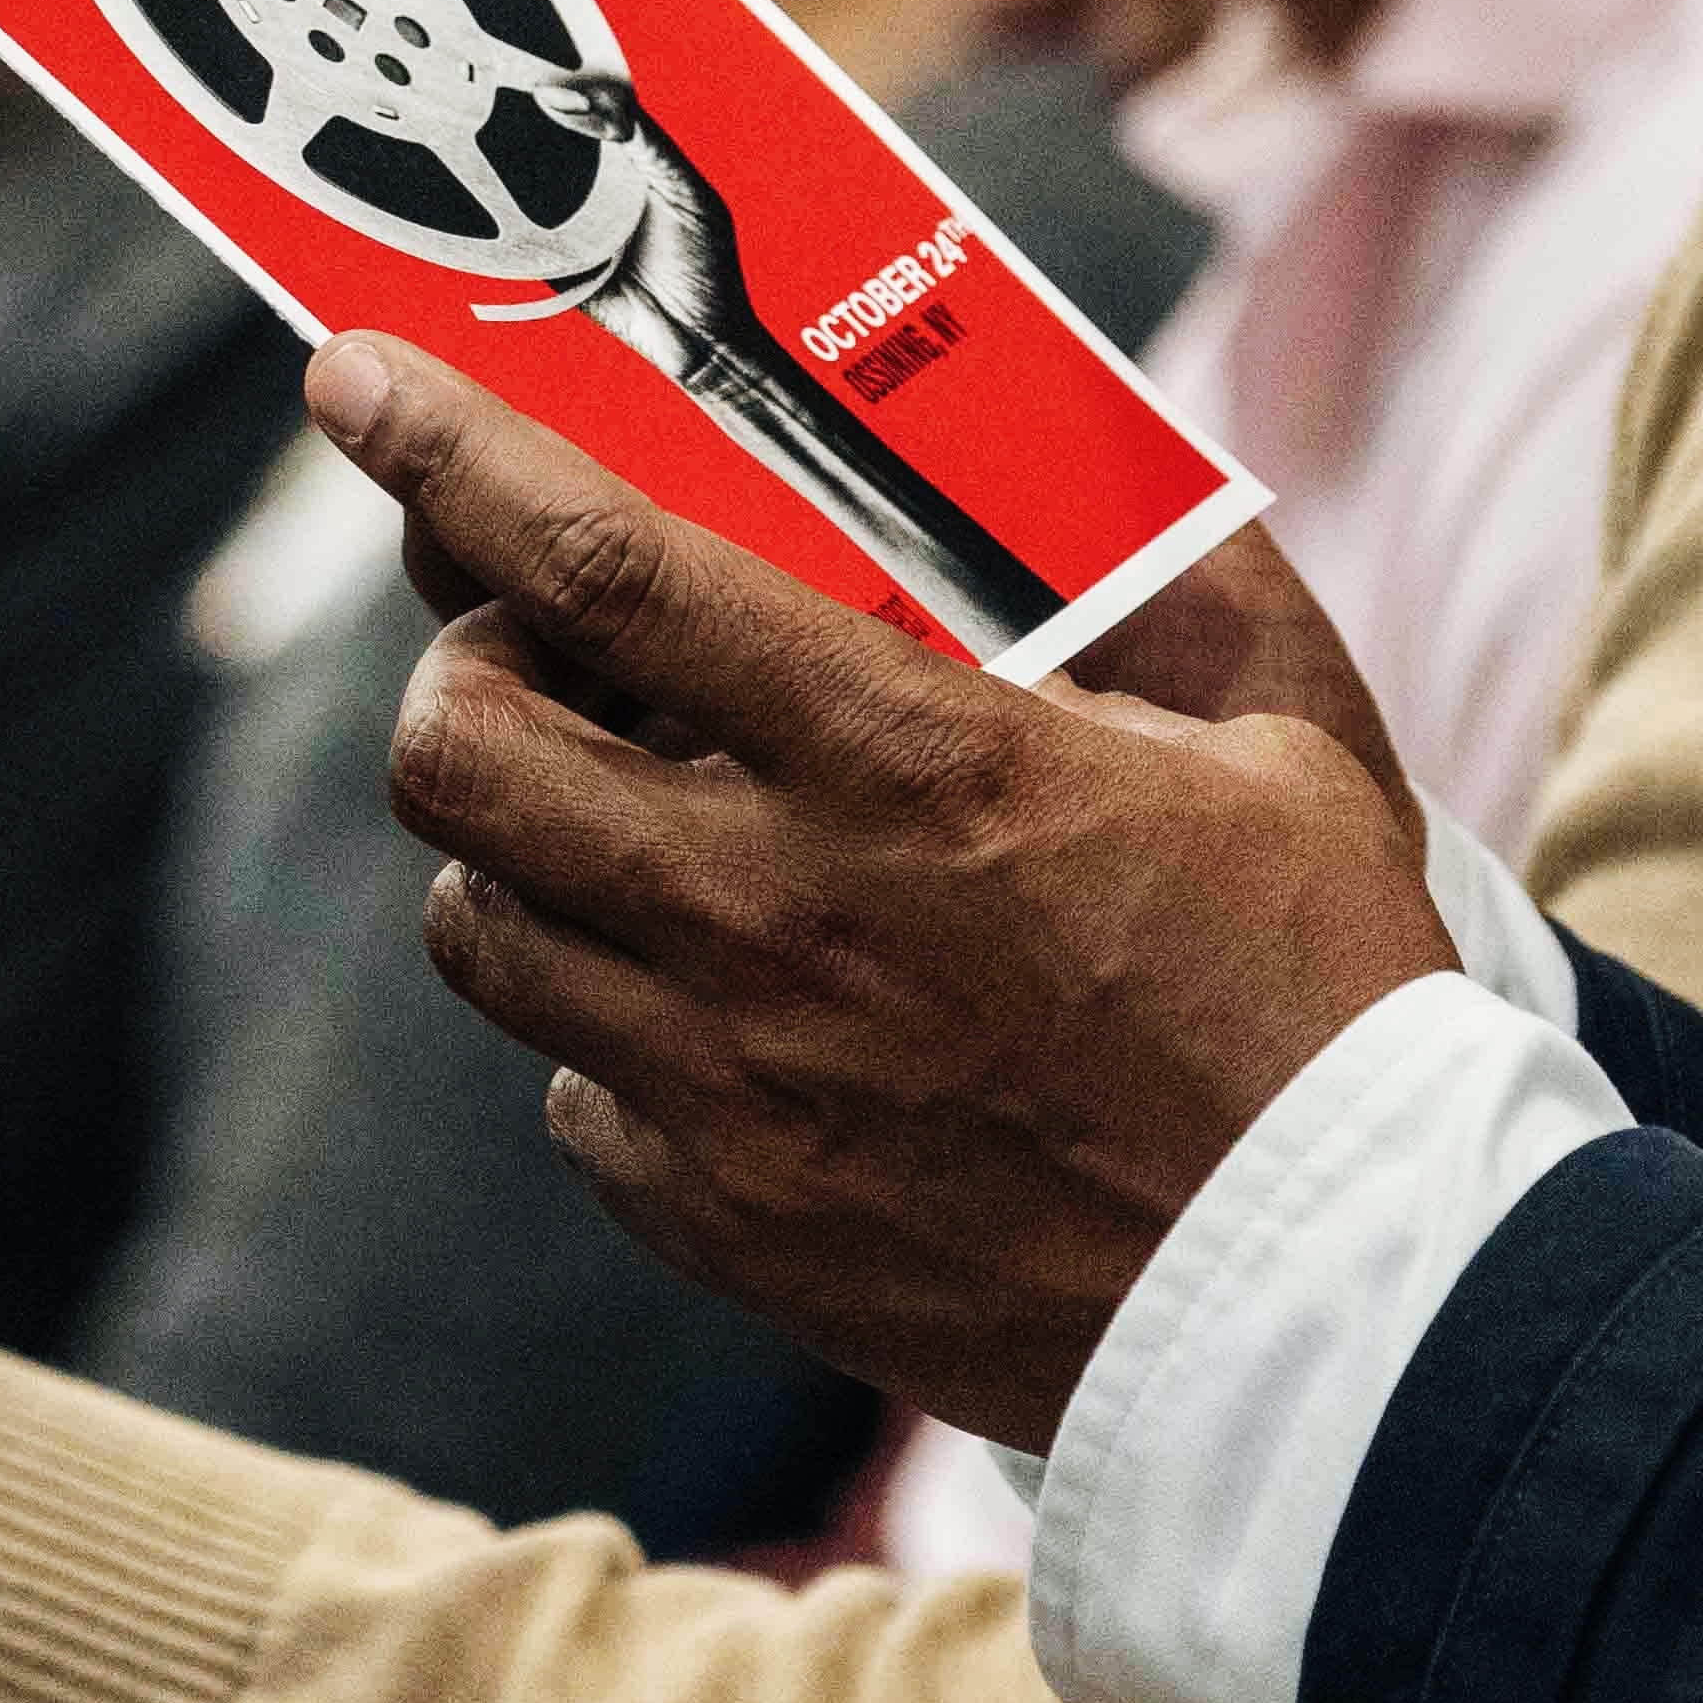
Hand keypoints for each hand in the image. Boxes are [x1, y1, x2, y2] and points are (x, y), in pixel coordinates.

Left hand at [320, 338, 1446, 1439]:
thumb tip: (1115, 475)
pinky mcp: (722, 1221)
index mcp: (903, 763)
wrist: (1344, 1318)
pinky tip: (721, 1016)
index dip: (450, 457)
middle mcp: (770, 914)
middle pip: (457, 750)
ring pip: (477, 922)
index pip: (599, 569)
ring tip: (633, 836)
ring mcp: (726, 1083)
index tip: (358, 383)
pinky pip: (572, 1092)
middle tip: (543, 661)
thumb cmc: (1329, 1012)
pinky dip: (607, 1034)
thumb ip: (1188, 585)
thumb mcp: (1294, 745)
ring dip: (523, 852)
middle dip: (461, 674)